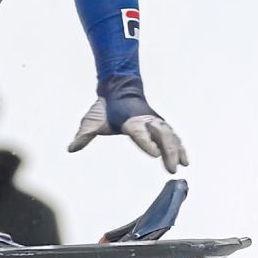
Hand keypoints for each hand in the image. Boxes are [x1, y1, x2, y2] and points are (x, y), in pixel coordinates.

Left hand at [68, 76, 188, 174]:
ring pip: (170, 135)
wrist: (119, 90)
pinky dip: (181, 147)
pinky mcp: (160, 125)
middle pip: (162, 134)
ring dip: (177, 150)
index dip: (147, 143)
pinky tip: (186, 161)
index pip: (140, 132)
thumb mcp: (91, 120)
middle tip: (171, 168)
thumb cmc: (104, 108)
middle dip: (168, 150)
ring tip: (181, 166)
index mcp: (130, 119)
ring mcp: (155, 122)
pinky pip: (173, 136)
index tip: (155, 155)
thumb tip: (71, 148)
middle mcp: (146, 120)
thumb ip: (83, 135)